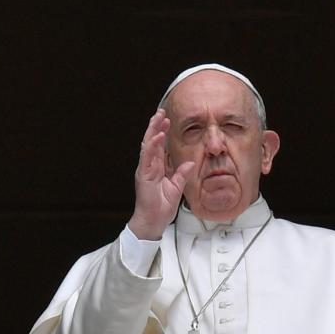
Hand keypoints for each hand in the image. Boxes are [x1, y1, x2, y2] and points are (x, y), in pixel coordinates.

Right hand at [128, 109, 194, 239]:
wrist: (153, 221)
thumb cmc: (161, 208)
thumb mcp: (176, 188)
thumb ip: (182, 174)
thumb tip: (191, 163)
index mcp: (157, 169)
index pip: (159, 147)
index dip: (162, 132)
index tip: (167, 120)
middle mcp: (150, 167)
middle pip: (152, 142)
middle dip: (156, 126)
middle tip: (161, 112)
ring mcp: (145, 170)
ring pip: (148, 146)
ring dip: (153, 131)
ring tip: (157, 118)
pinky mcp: (143, 176)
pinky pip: (147, 158)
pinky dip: (151, 146)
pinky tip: (155, 136)